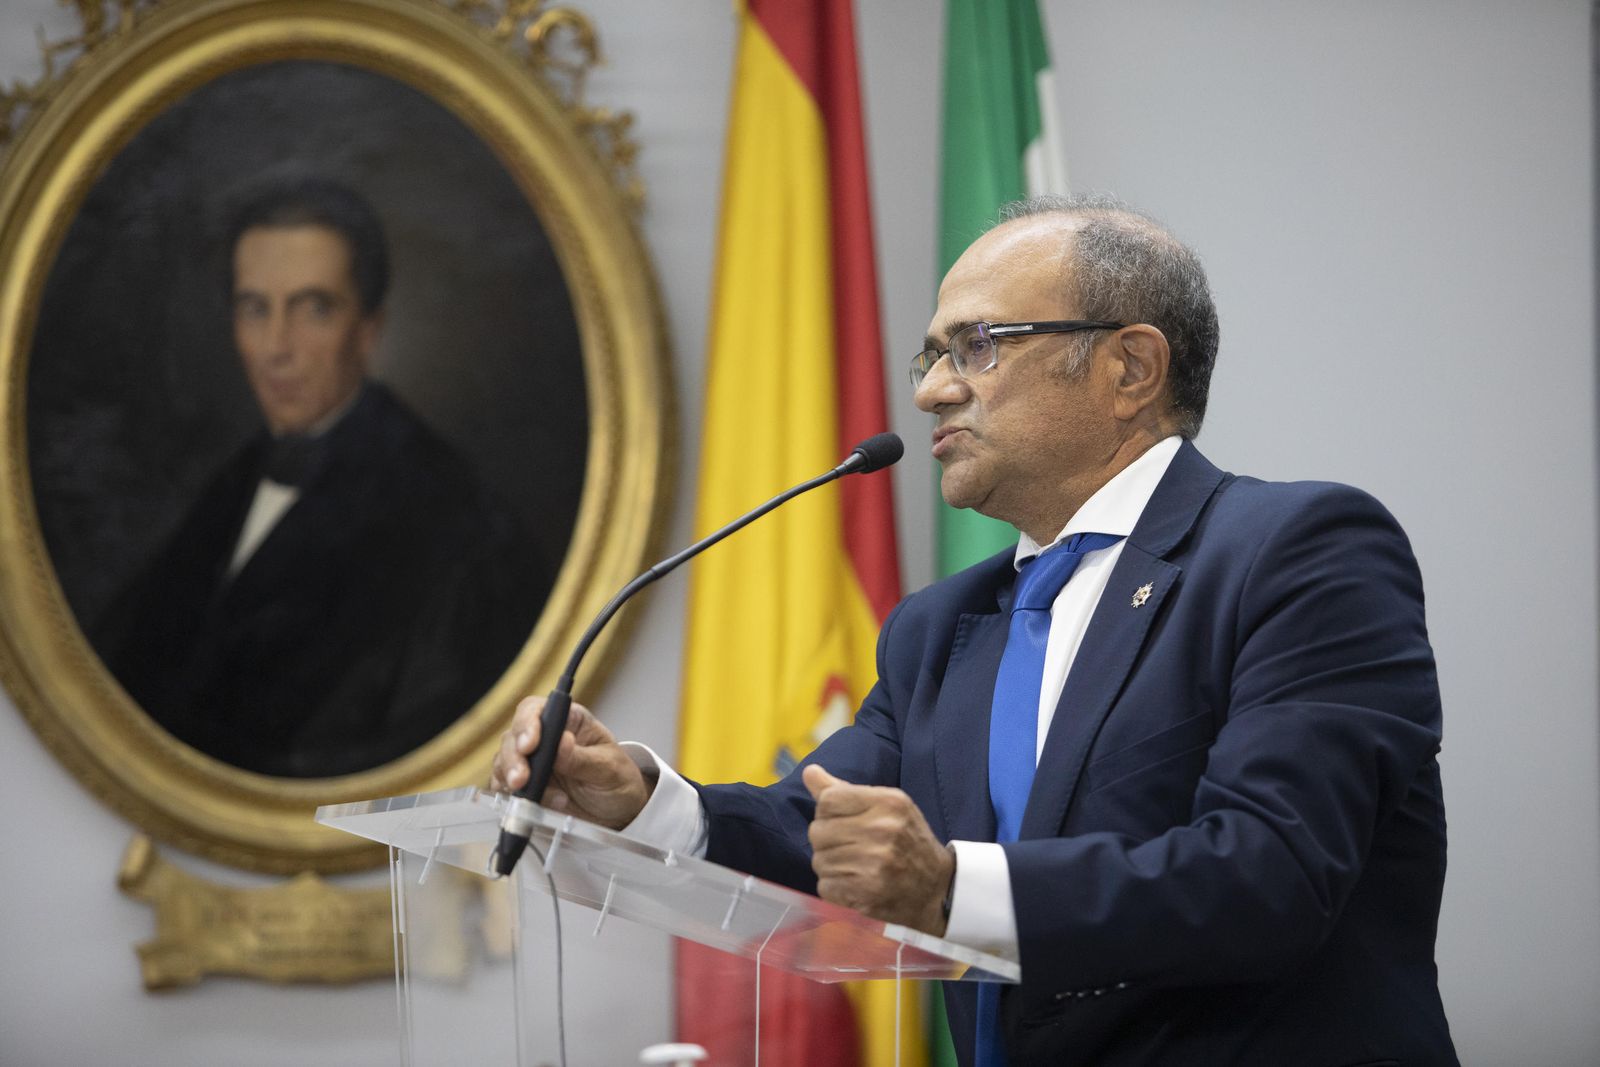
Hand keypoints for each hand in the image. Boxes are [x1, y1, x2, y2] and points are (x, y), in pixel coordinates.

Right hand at [489, 695, 654, 829]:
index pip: (536, 709)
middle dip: (514, 757)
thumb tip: (562, 742)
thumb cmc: (617, 780)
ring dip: (510, 778)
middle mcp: (545, 738)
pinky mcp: (525, 787)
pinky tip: (532, 806)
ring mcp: (532, 762)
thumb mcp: (608, 768)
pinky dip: (512, 797)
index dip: (528, 723)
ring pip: (503, 761)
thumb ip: (583, 758)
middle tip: (522, 779)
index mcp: (568, 721)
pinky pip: (504, 788)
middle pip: (513, 736)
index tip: (530, 744)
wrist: (618, 812)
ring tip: (533, 797)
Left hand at [803, 764, 953, 935]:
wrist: (936, 887)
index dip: (827, 812)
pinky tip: (854, 883)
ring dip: (830, 865)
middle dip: (827, 840)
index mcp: (888, 802)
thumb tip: (810, 772)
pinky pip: (825, 886)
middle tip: (849, 846)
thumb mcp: (886, 805)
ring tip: (853, 866)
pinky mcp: (867, 893)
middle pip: (818, 831)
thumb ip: (845, 790)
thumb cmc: (907, 840)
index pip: (828, 800)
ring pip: (819, 860)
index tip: (843, 821)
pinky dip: (835, 887)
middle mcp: (882, 830)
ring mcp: (875, 864)